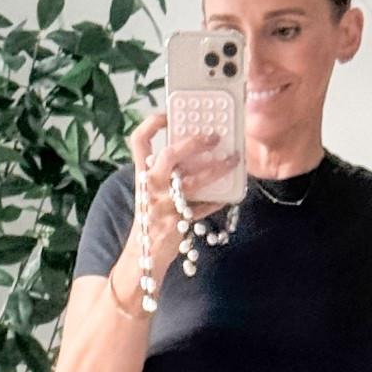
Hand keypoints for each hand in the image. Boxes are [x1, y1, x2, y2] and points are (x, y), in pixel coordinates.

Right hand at [127, 110, 239, 275]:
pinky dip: (217, 200)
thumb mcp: (152, 191)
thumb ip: (166, 172)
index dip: (152, 124)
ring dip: (215, 169)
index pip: (139, 141)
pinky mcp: (178, 221)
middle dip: (193, 142)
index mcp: (142, 174)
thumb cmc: (151, 218)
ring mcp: (164, 204)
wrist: (144, 256)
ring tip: (232, 160)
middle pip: (169, 155)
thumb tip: (195, 152)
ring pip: (192, 182)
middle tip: (214, 136)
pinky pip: (203, 207)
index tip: (168, 115)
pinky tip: (227, 195)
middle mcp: (151, 186)